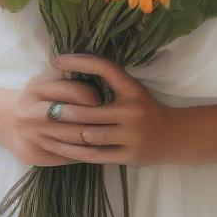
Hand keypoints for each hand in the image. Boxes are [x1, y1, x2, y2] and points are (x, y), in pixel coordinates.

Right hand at [0, 63, 104, 166]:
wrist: (4, 120)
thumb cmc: (34, 97)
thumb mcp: (44, 79)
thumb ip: (64, 74)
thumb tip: (92, 69)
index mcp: (35, 90)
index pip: (67, 91)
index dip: (86, 94)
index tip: (99, 99)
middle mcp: (31, 114)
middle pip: (71, 120)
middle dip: (95, 120)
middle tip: (112, 122)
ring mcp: (31, 137)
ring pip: (70, 141)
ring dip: (94, 140)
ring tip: (111, 138)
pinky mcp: (33, 155)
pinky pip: (64, 157)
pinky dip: (83, 154)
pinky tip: (98, 151)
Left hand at [39, 53, 175, 166]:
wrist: (175, 136)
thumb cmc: (146, 109)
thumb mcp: (132, 90)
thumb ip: (109, 83)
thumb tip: (70, 73)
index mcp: (133, 90)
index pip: (104, 68)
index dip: (78, 62)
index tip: (57, 60)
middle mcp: (132, 112)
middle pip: (87, 112)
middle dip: (60, 111)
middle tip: (41, 109)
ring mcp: (131, 136)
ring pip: (88, 136)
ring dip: (63, 134)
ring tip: (44, 129)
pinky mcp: (129, 156)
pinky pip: (95, 155)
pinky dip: (74, 152)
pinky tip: (59, 147)